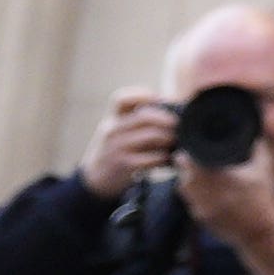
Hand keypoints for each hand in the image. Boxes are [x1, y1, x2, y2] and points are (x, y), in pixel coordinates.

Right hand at [79, 90, 177, 204]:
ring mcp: (117, 148)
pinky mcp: (124, 165)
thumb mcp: (117, 131)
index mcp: (112, 119)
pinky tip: (167, 159)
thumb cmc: (114, 150)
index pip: (122, 98)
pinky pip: (151, 158)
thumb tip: (171, 109)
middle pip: (144, 116)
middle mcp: (113, 131)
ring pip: (151, 136)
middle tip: (179, 124)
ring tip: (175, 141)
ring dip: (168, 138)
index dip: (143, 95)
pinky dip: (163, 157)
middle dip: (166, 119)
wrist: (94, 179)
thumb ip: (136, 120)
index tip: (160, 100)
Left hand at [179, 139, 273, 274]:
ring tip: (203, 176)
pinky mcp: (199, 218)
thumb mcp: (262, 169)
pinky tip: (209, 193)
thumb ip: (257, 148)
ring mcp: (198, 207)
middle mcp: (200, 191)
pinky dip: (196, 196)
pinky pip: (190, 202)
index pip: (185, 159)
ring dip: (190, 181)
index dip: (187, 152)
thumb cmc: (262, 197)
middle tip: (197, 160)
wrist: (259, 231)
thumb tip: (255, 134)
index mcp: (212, 175)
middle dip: (188, 166)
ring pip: (183, 188)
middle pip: (181, 173)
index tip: (193, 148)